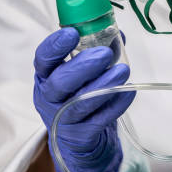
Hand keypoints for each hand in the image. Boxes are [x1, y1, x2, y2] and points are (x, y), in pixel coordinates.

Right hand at [33, 28, 134, 171]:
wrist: (77, 139)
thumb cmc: (78, 94)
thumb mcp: (79, 72)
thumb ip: (95, 50)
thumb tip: (116, 33)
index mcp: (45, 76)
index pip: (43, 60)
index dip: (55, 46)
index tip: (72, 32)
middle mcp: (50, 98)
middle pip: (60, 83)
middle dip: (83, 66)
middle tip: (104, 53)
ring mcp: (64, 119)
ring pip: (81, 103)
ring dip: (104, 85)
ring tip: (123, 70)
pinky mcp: (81, 135)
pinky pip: (100, 120)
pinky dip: (116, 104)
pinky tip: (128, 91)